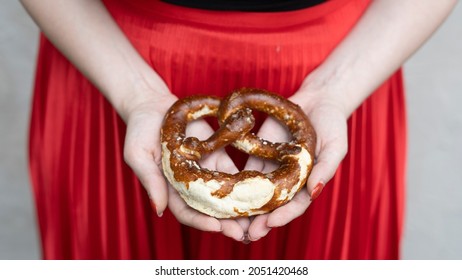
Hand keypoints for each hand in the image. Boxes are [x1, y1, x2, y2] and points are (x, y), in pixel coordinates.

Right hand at [122, 86, 248, 240]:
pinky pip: (232, 174)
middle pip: (209, 209)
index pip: (185, 212)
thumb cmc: (140, 130)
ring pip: (224, 195)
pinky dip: (245, 185)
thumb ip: (150, 180)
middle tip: (243, 233)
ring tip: (256, 218)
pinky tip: (259, 192)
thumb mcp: (138, 154)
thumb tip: (159, 210)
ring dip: (239, 208)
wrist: (154, 106)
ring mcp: (204, 172)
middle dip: (225, 223)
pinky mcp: (216, 157)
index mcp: (169, 189)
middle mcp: (189, 185)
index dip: (200, 221)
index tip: (217, 227)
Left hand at [244, 87, 348, 241]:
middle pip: (273, 205)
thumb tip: (314, 192)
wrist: (316, 101)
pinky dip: (236, 185)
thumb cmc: (332, 125)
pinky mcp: (259, 155)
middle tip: (248, 233)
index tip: (270, 224)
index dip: (283, 216)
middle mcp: (288, 181)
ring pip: (256, 193)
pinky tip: (224, 194)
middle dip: (261, 220)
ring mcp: (272, 169)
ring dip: (245, 208)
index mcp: (307, 184)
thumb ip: (325, 169)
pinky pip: (246, 173)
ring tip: (232, 221)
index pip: (295, 205)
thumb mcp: (335, 147)